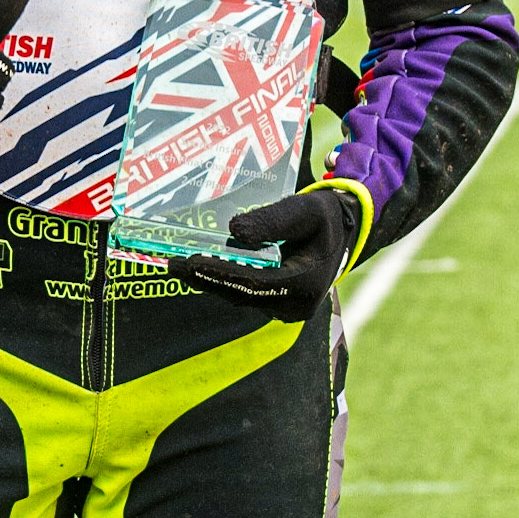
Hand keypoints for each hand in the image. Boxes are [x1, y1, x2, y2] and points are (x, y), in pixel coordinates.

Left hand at [166, 189, 360, 317]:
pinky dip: (223, 282)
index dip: (221, 273)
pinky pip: (246, 295)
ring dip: (210, 282)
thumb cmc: (325, 217)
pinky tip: (200, 270)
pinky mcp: (279, 305)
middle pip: (242, 294)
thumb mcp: (305, 209)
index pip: (254, 282)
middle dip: (206, 279)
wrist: (345, 233)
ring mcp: (288, 309)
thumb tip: (235, 230)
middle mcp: (297, 304)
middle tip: (173, 264)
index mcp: (307, 283)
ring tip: (178, 266)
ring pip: (241, 297)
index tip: (192, 261)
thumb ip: (273, 220)